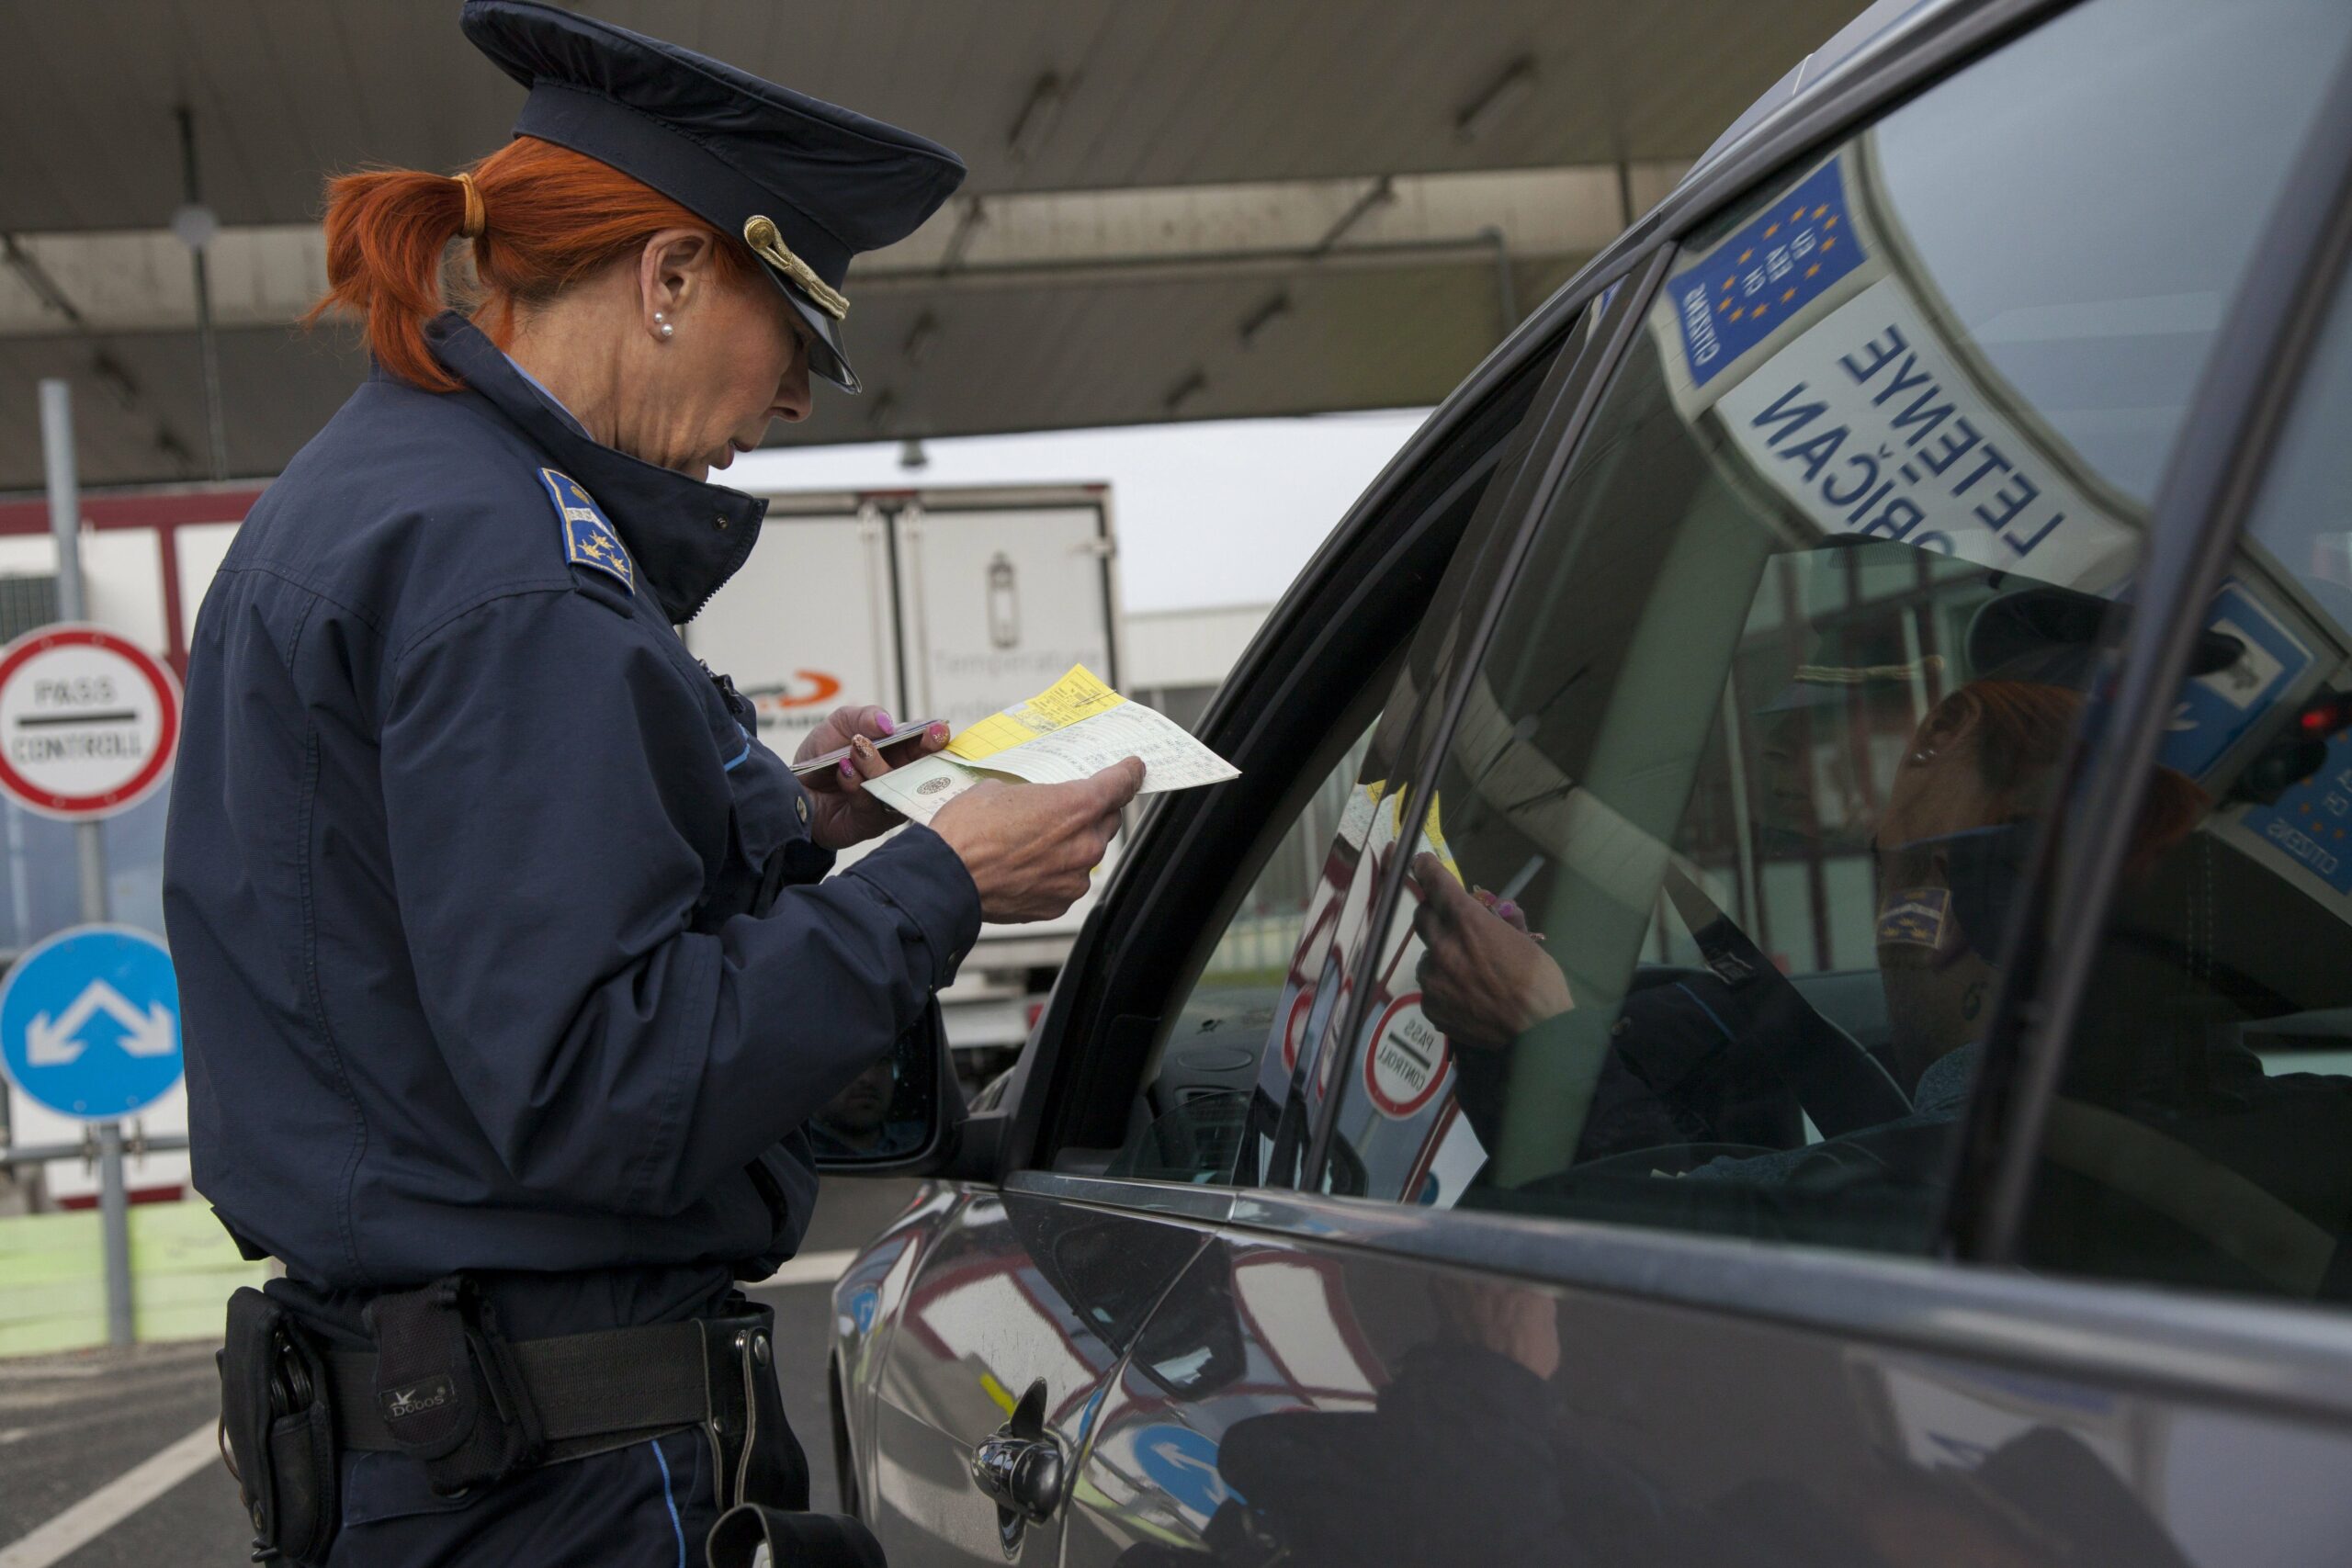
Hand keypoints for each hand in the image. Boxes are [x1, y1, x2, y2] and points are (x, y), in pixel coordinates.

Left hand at [797, 705, 950, 849]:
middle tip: (924, 740)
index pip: (925, 744)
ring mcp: (888, 802)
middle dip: (925, 752)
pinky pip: (872, 806)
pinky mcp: (871, 823)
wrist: (792, 789)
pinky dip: (857, 785)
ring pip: (897, 787)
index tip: (937, 730)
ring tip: (856, 750)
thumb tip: (887, 723)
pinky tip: (844, 772)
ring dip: (877, 765)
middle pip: (924, 768)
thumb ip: (863, 717)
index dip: (935, 736)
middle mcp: (899, 778)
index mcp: (898, 751)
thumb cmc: (821, 757)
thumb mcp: (839, 725)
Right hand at [931, 758, 1144, 922]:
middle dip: (1091, 813)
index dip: (1128, 774)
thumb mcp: (997, 790)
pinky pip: (1066, 882)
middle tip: (1066, 809)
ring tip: (1032, 843)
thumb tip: (1031, 802)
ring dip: (1069, 846)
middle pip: (1105, 822)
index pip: (1119, 785)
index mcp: (1076, 806)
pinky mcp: (1057, 904)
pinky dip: (1054, 873)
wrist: (944, 880)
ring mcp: (1073, 878)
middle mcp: (1083, 844)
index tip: (1133, 770)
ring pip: (1085, 855)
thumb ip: (1030, 795)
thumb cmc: (965, 833)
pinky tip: (1026, 867)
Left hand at [1409, 852, 1572, 1048]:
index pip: (1436, 884)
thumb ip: (1503, 923)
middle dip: (1434, 916)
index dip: (1426, 870)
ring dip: (1441, 958)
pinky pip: (1430, 988)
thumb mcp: (1525, 942)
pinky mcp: (1431, 1005)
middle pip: (1422, 917)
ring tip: (1468, 974)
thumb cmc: (1540, 983)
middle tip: (1450, 925)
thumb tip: (1498, 913)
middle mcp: (1443, 946)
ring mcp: (1433, 978)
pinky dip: (1444, 988)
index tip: (1420, 863)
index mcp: (1468, 922)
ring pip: (1426, 957)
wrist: (1537, 1032)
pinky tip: (1466, 999)